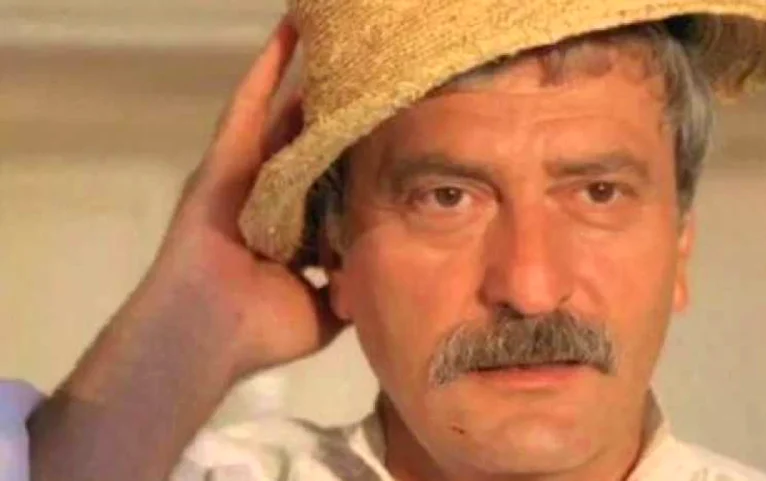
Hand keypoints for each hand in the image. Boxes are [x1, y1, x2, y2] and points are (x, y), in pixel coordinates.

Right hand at [128, 17, 343, 378]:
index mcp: (294, 225)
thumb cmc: (260, 329)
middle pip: (309, 137)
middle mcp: (272, 193)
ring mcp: (247, 173)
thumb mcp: (323, 312)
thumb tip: (376, 282)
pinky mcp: (226, 160)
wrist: (208, 335)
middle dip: (336, 107)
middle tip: (370, 72)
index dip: (356, 152)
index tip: (392, 127)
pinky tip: (290, 34)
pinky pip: (249, 105)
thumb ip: (349, 292)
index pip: (332, 178)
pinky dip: (268, 69)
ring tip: (334, 40)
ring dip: (306, 76)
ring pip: (282, 113)